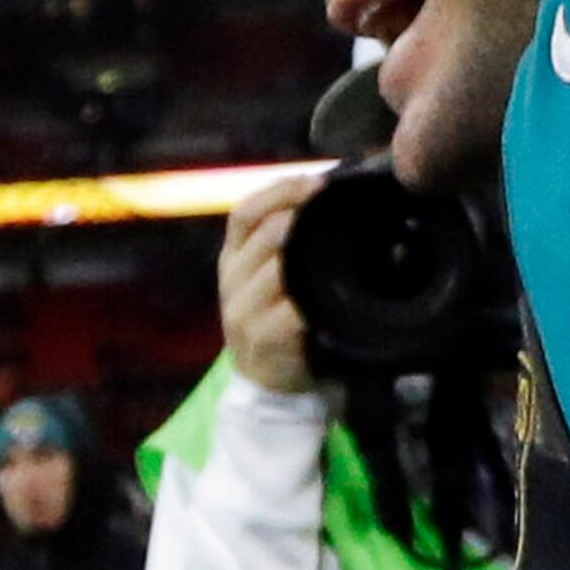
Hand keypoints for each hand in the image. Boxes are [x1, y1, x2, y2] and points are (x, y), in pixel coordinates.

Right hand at [218, 174, 318, 396]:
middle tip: (335, 208)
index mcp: (232, 259)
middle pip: (263, 234)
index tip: (316, 183)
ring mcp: (243, 312)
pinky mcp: (264, 340)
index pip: (244, 212)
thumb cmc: (278, 323)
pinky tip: (330, 292)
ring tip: (336, 243)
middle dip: (301, 216)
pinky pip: (291, 311)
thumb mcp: (269, 279)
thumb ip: (285, 244)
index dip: (279, 191)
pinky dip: (312, 300)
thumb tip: (326, 198)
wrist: (269, 386)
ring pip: (277, 269)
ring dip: (308, 253)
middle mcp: (232, 282)